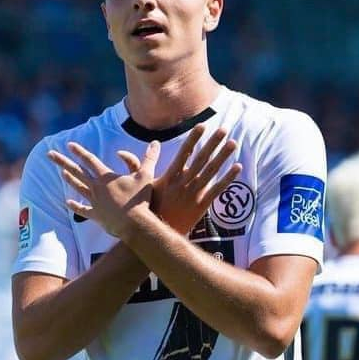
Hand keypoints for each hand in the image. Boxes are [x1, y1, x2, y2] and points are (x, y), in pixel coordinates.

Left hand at [48, 140, 159, 237]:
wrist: (135, 225)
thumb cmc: (140, 199)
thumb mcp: (146, 175)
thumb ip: (149, 158)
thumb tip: (156, 142)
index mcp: (106, 177)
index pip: (90, 160)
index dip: (79, 151)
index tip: (69, 145)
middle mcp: (96, 188)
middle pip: (76, 172)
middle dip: (62, 162)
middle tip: (50, 154)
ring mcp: (95, 202)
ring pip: (78, 188)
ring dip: (69, 179)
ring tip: (61, 173)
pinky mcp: (96, 215)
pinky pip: (83, 209)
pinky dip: (75, 206)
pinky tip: (67, 202)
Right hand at [118, 124, 241, 233]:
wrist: (155, 233)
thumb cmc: (146, 208)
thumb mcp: (141, 186)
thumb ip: (134, 166)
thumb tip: (121, 153)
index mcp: (171, 175)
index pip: (184, 153)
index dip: (194, 139)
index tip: (202, 126)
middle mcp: (184, 182)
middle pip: (201, 158)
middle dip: (212, 143)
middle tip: (224, 129)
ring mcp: (194, 193)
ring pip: (212, 171)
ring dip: (223, 156)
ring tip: (233, 143)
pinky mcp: (202, 204)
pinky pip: (217, 189)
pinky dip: (228, 179)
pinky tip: (237, 167)